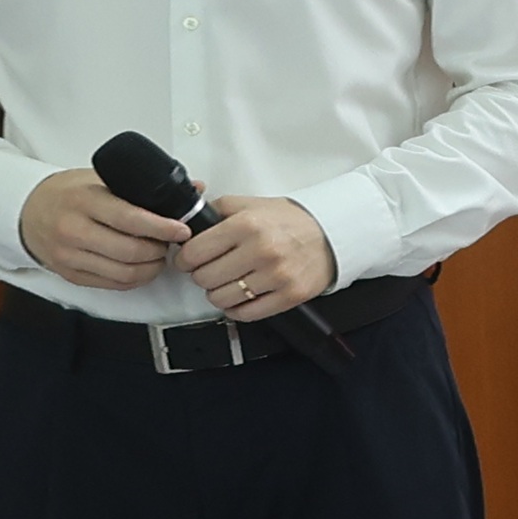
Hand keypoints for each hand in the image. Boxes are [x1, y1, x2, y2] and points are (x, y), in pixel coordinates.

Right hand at [18, 169, 186, 291]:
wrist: (25, 210)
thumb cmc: (68, 192)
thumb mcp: (101, 178)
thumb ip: (145, 185)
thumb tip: (194, 189)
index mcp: (84, 201)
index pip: (130, 219)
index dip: (161, 227)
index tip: (182, 229)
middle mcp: (73, 230)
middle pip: (130, 251)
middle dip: (160, 249)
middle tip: (171, 241)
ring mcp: (69, 255)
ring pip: (123, 272)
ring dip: (151, 267)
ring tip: (159, 254)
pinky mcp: (69, 274)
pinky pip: (111, 284)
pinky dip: (135, 279)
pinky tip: (142, 267)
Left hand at [178, 195, 338, 323]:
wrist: (332, 233)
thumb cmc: (290, 221)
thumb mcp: (251, 204)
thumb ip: (216, 210)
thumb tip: (186, 223)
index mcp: (247, 224)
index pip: (194, 253)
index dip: (185, 259)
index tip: (189, 260)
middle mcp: (262, 250)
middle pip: (204, 278)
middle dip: (202, 275)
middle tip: (212, 269)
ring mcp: (277, 275)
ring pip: (221, 299)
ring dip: (218, 293)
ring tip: (228, 282)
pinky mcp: (290, 295)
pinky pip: (246, 314)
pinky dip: (236, 309)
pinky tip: (241, 296)